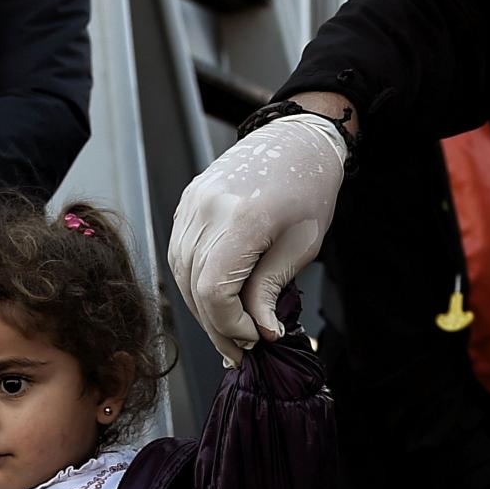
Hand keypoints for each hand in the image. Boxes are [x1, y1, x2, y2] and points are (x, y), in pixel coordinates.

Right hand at [168, 113, 346, 363]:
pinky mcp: (187, 203)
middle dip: (216, 325)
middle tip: (241, 350)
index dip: (230, 324)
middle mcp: (206, 209)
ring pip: (181, 274)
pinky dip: (194, 281)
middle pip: (193, 287)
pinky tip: (216, 297)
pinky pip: (180, 253)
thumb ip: (272, 290)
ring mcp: (191, 204)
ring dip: (202, 308)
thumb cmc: (309, 188)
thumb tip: (259, 332)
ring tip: (229, 328)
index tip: (255, 337)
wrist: (296, 138)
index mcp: (241, 218)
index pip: (214, 290)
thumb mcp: (302, 245)